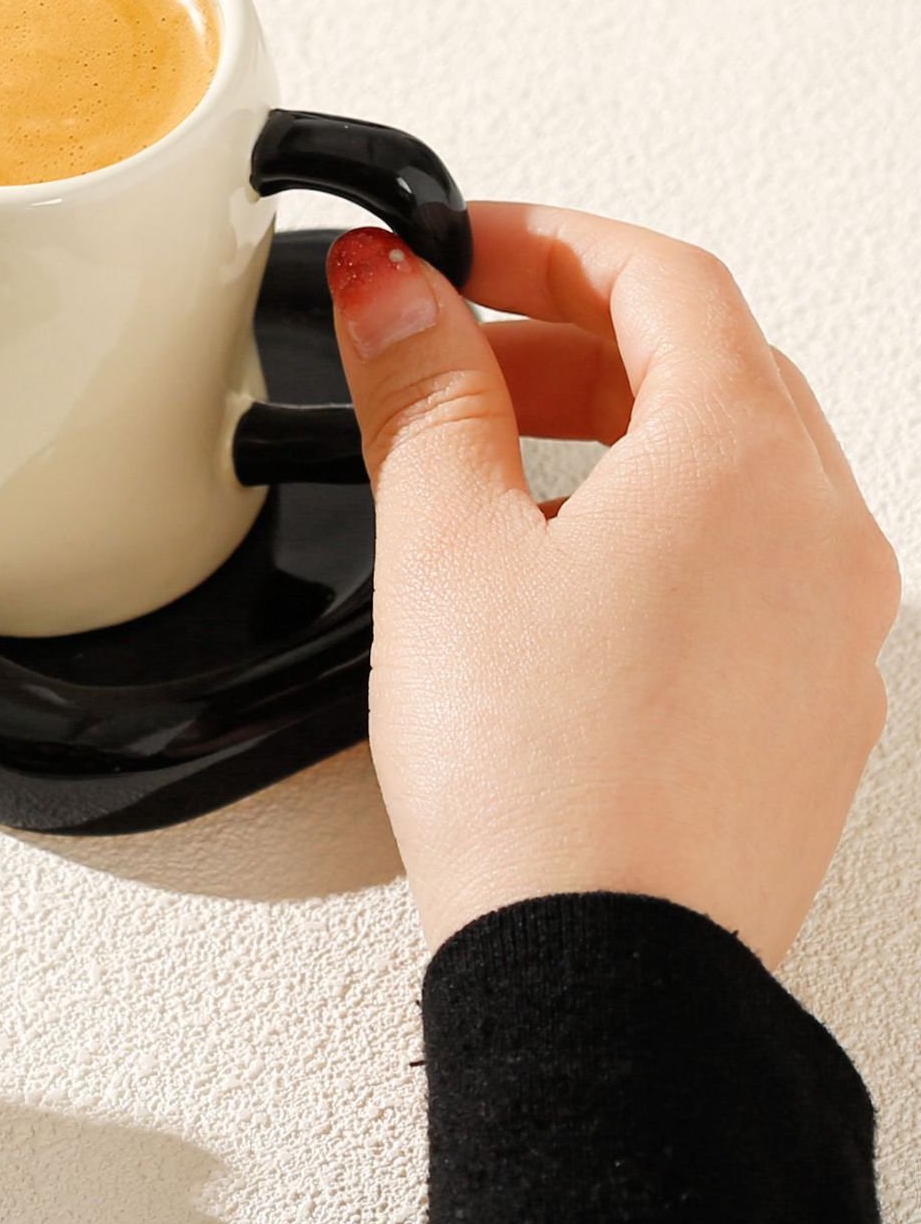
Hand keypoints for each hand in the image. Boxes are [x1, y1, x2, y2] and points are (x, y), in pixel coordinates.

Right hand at [326, 204, 898, 965]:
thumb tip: (393, 291)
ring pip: (734, 465)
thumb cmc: (542, 781)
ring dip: (614, 423)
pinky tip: (561, 571)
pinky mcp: (806, 709)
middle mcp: (822, 535)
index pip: (661, 279)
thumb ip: (422, 390)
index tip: (457, 245)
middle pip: (708, 363)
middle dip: (570, 332)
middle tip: (456, 342)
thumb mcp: (444, 545)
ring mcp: (830, 630)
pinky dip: (654, 519)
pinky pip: (746, 561)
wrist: (603, 983)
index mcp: (744, 464)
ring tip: (489, 454)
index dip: (545, 240)